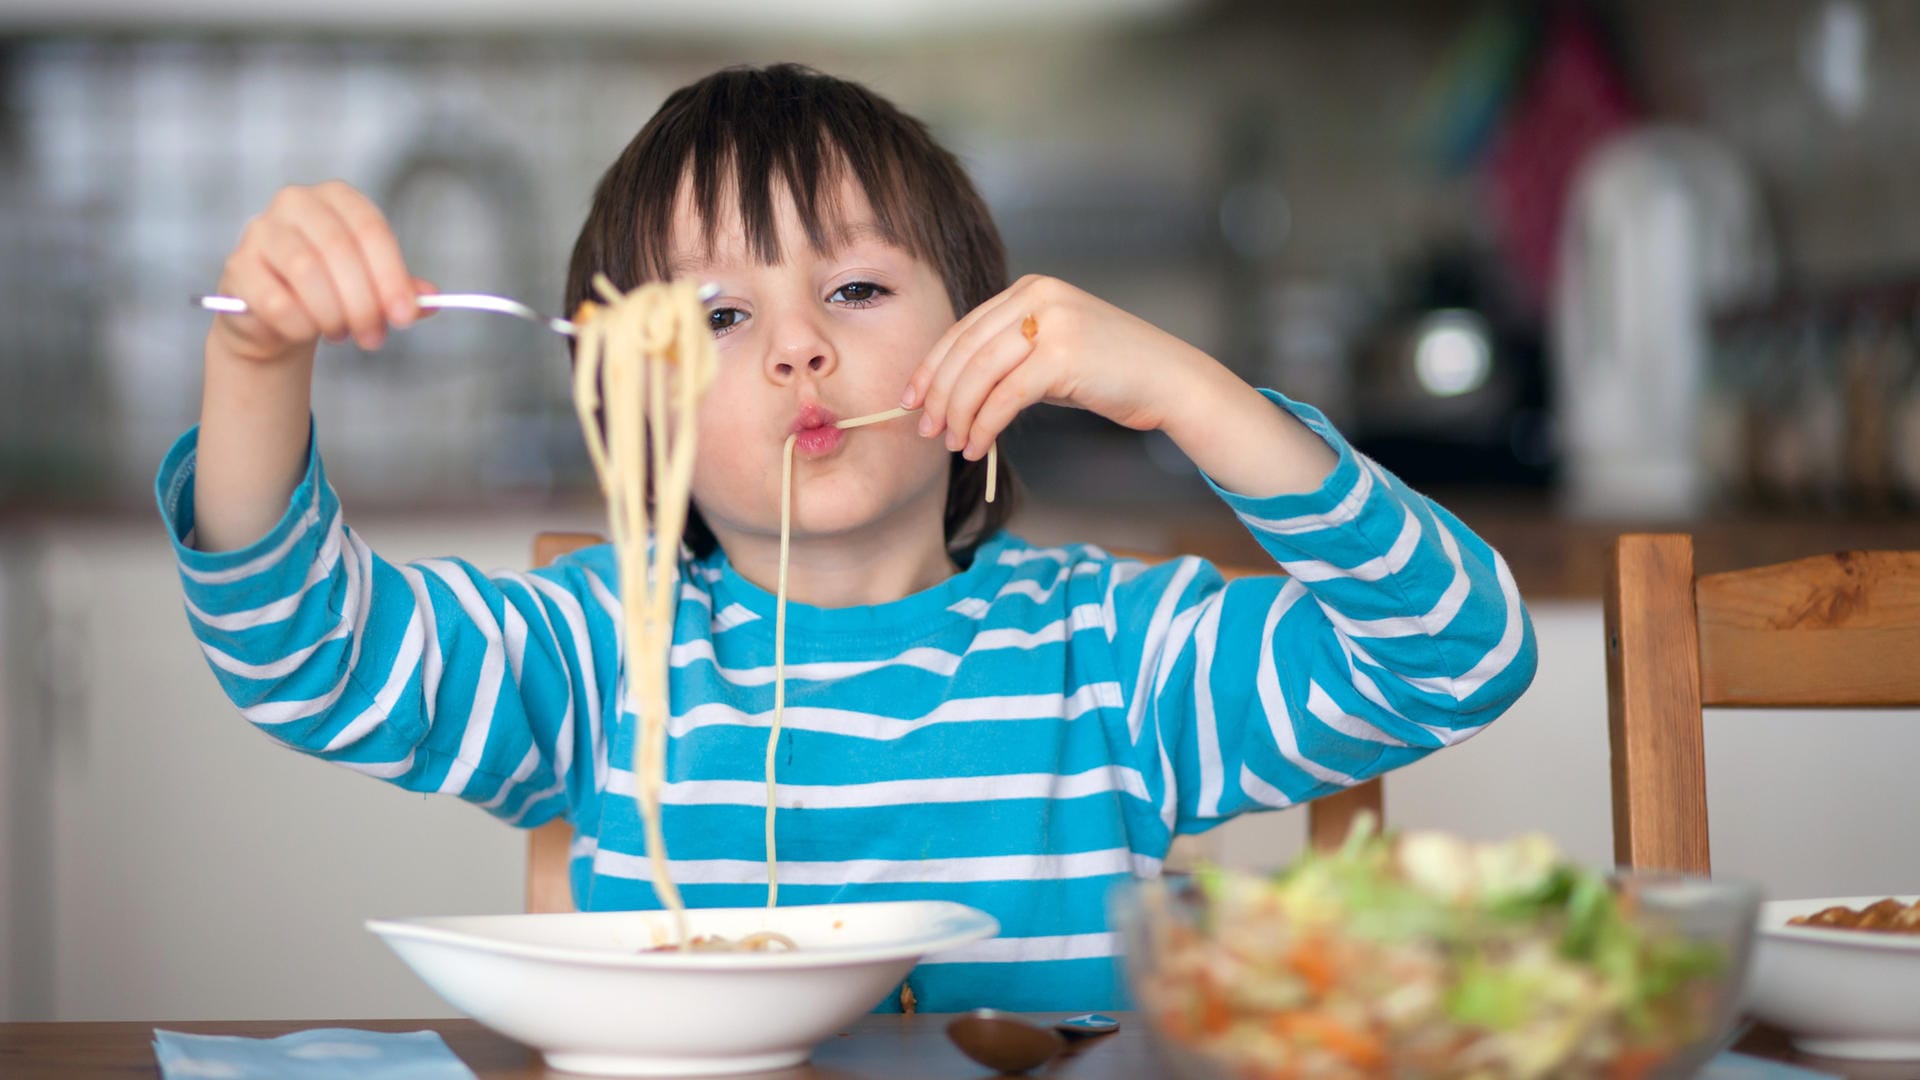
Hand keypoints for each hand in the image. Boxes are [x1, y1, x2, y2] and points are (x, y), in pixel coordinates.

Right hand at [209, 180, 430, 364]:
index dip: (391, 275)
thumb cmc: (331, 291)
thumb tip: (431, 300)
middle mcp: (295, 202)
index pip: (370, 228)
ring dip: (333, 314)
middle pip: (340, 249)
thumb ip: (401, 291)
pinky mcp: (239, 266)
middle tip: (374, 338)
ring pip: (306, 271)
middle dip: (364, 302)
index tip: (405, 316)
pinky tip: (308, 332)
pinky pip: (276, 301)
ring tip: (342, 334)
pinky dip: (301, 325)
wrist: (275, 315)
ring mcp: (261, 231)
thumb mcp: (372, 287)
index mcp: (336, 198)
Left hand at [902, 275, 1214, 459]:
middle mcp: (1038, 296)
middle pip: (966, 350)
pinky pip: (1005, 397)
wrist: (1169, 381)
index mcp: (1030, 289)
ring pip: (980, 374)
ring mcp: (1052, 322)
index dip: (932, 366)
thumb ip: (1008, 356)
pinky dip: (985, 426)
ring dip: (959, 415)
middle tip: (925, 429)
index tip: (912, 398)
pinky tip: (978, 446)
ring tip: (953, 444)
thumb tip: (950, 391)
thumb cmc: (1110, 372)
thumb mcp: (1052, 350)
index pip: (964, 329)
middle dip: (939, 395)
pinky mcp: (1063, 355)